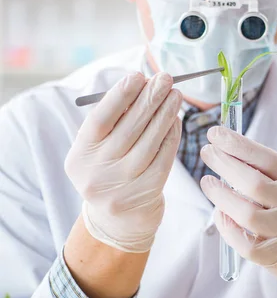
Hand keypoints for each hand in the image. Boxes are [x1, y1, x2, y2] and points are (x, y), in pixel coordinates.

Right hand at [65, 72, 182, 252]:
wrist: (119, 221)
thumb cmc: (111, 172)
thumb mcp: (99, 151)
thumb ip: (114, 123)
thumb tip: (142, 86)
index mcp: (80, 156)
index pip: (99, 121)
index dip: (119, 96)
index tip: (137, 76)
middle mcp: (97, 172)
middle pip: (128, 129)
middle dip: (150, 99)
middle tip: (165, 79)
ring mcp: (122, 185)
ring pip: (149, 141)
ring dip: (165, 114)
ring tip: (176, 95)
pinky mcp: (146, 192)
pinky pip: (164, 157)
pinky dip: (171, 135)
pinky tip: (176, 120)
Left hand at [200, 127, 276, 297]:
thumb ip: (273, 174)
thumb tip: (232, 153)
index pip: (267, 158)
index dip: (238, 145)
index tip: (216, 133)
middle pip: (253, 184)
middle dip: (225, 165)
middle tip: (207, 152)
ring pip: (246, 214)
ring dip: (221, 196)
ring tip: (208, 183)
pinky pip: (245, 244)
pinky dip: (228, 228)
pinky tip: (220, 214)